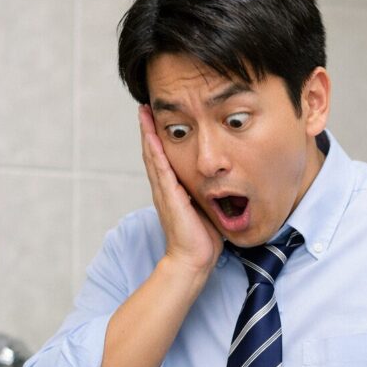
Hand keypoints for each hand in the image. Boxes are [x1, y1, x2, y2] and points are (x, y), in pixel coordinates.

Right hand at [139, 105, 222, 272]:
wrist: (193, 260)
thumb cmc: (202, 239)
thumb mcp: (206, 208)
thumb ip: (208, 194)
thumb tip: (222, 183)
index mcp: (173, 190)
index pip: (164, 159)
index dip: (160, 138)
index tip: (159, 118)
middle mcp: (164, 188)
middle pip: (154, 152)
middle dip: (149, 129)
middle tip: (145, 106)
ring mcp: (164, 191)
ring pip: (153, 155)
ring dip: (147, 133)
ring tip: (144, 111)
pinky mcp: (169, 195)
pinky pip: (160, 167)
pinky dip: (154, 149)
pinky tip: (150, 134)